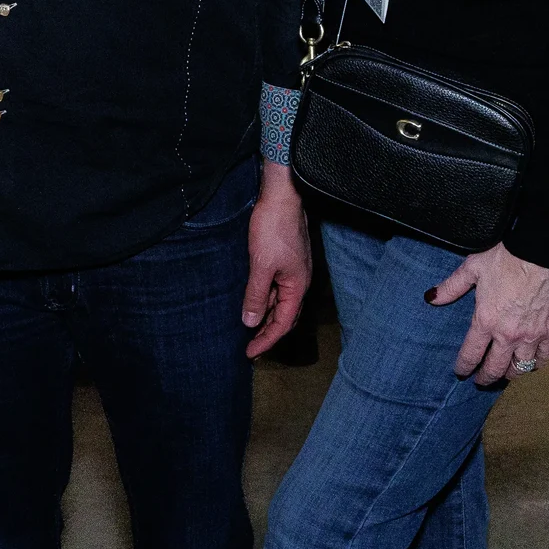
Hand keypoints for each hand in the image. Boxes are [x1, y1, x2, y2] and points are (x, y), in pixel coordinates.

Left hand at [242, 162, 310, 356]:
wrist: (282, 195)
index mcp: (297, 286)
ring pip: (280, 301)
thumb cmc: (274, 227)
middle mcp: (299, 281)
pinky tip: (253, 298)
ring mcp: (294, 270)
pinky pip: (277, 287)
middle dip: (268, 332)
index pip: (283, 323)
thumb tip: (250, 322)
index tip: (250, 353)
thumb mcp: (261, 265)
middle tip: (250, 346)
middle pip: (285, 316)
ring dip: (266, 314)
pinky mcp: (286, 259)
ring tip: (249, 326)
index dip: (266, 340)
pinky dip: (265, 297)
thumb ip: (256, 295)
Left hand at [428, 240, 548, 384]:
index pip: (471, 354)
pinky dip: (538, 363)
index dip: (464, 367)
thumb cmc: (506, 255)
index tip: (461, 372)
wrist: (542, 249)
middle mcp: (508, 334)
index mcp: (486, 320)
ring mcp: (532, 335)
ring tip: (505, 373)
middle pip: (495, 368)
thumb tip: (431, 298)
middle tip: (481, 380)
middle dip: (486, 377)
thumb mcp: (472, 267)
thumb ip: (452, 286)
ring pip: (520, 367)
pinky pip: (545, 356)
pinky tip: (533, 363)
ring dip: (511, 374)